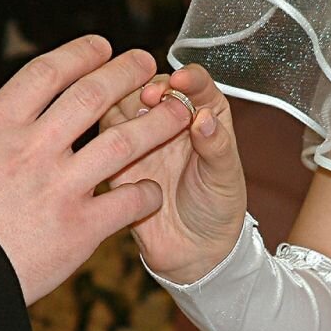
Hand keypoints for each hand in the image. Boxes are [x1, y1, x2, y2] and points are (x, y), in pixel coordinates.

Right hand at [0, 36, 193, 303]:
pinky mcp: (77, 229)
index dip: (80, 54)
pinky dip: (146, 195)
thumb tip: (3, 121)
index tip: (101, 46)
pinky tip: (154, 192)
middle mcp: (32, 148)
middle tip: (146, 62)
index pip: (48, 73)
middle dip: (125, 73)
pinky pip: (127, 203)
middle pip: (92, 95)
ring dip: (157, 124)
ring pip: (122, 143)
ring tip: (180, 113)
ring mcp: (58, 187)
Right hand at [102, 63, 245, 283]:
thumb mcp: (225, 178)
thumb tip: (204, 118)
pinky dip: (107, 132)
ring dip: (126, 104)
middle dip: (151, 86)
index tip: (182, 80)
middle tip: (152, 96)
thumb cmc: (217, 210)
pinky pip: (106, 139)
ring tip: (136, 117)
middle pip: (153, 86)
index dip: (189, 77)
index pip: (196, 85)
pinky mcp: (117, 162)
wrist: (192, 253)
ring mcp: (141, 140)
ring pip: (125, 106)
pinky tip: (114, 140)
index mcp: (203, 117)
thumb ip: (217, 147)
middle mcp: (169, 122)